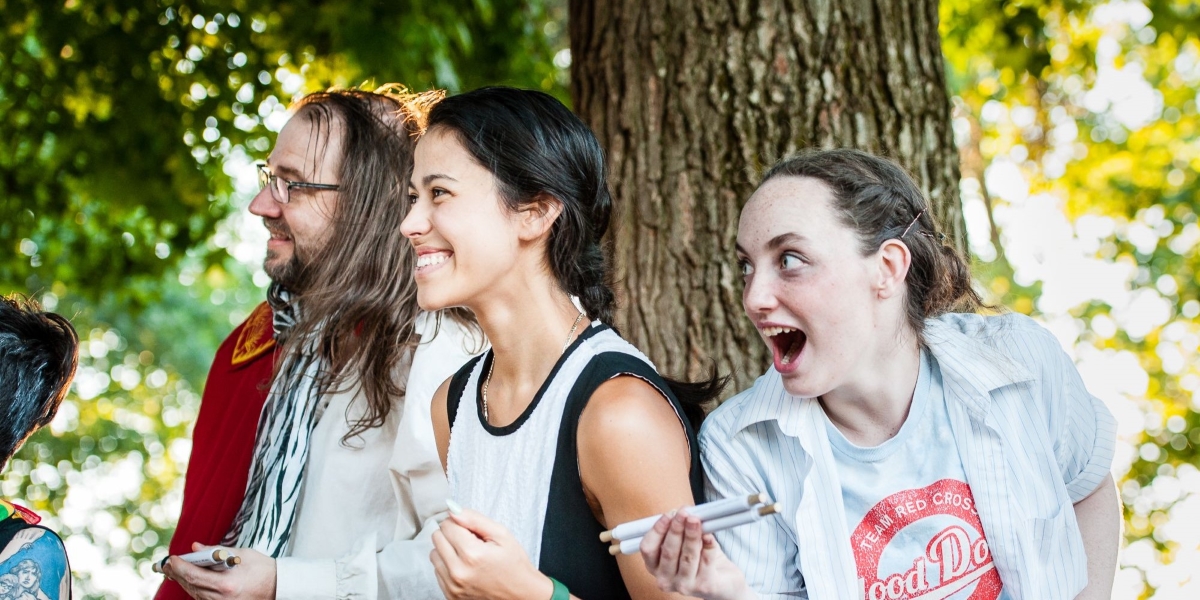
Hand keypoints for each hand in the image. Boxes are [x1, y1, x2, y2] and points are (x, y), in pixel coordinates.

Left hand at [161, 542, 275, 599]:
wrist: (278, 587)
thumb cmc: (262, 569)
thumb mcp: (240, 555)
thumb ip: (216, 551)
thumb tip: (195, 548)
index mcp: (227, 584)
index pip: (195, 575)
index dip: (180, 567)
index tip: (172, 558)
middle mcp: (222, 598)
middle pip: (191, 586)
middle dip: (177, 574)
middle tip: (166, 564)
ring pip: (195, 593)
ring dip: (183, 581)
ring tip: (173, 570)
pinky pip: (202, 597)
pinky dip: (193, 587)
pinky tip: (188, 579)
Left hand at [429, 508, 551, 599]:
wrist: (520, 594)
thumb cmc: (514, 564)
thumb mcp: (502, 535)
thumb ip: (475, 519)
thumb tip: (453, 510)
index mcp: (472, 554)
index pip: (447, 525)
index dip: (460, 523)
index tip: (472, 530)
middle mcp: (458, 572)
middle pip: (437, 538)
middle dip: (452, 534)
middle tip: (471, 541)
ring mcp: (452, 586)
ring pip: (434, 554)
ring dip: (447, 550)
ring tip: (468, 555)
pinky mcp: (450, 595)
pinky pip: (437, 571)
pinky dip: (448, 565)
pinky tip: (465, 567)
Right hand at [639, 510, 754, 599]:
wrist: (723, 580)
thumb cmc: (699, 558)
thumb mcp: (684, 542)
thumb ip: (680, 528)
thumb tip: (682, 512)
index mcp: (654, 566)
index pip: (648, 548)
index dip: (657, 530)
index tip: (668, 514)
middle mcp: (665, 579)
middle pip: (668, 552)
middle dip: (676, 529)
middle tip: (684, 513)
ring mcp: (684, 586)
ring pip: (687, 557)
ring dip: (692, 535)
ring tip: (696, 520)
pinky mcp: (704, 586)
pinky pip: (706, 562)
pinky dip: (708, 546)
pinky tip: (709, 536)